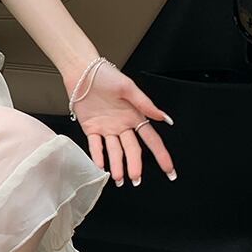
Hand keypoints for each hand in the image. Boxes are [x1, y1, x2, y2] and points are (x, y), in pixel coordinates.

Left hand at [64, 60, 176, 185]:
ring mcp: (107, 129)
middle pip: (132, 149)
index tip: (169, 170)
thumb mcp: (129, 88)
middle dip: (135, 165)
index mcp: (135, 116)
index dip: (161, 155)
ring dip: (117, 165)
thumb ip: (146, 105)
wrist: (82, 72)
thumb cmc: (106, 75)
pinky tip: (102, 166)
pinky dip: (98, 156)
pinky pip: (95, 145)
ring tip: (120, 178)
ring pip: (114, 151)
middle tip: (136, 179)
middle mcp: (122, 125)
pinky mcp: (91, 128)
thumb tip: (164, 118)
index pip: (151, 140)